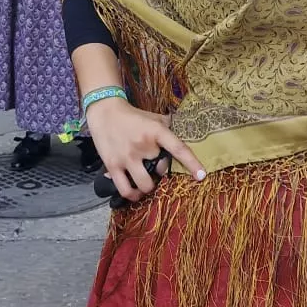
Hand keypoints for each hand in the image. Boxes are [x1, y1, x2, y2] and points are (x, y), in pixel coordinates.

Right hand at [83, 97, 204, 201]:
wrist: (105, 111)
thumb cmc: (133, 116)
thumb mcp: (154, 117)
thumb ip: (168, 128)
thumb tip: (187, 134)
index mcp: (156, 131)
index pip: (178, 149)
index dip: (192, 163)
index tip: (201, 176)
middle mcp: (143, 145)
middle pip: (161, 170)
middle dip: (160, 171)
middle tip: (153, 166)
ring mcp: (127, 157)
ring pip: (145, 185)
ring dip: (148, 187)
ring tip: (146, 182)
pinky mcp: (112, 165)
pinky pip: (125, 189)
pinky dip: (132, 195)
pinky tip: (135, 192)